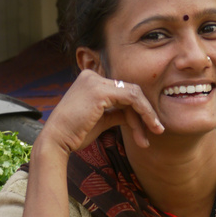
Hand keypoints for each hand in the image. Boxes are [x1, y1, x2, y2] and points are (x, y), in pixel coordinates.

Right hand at [39, 70, 163, 156]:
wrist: (57, 140)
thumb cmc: (76, 133)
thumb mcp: (101, 120)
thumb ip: (117, 113)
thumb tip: (134, 116)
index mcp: (91, 80)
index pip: (122, 91)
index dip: (138, 110)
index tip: (147, 128)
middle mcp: (92, 76)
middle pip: (130, 92)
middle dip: (145, 113)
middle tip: (157, 130)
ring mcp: (96, 81)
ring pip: (133, 94)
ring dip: (146, 116)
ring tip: (154, 133)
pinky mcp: (99, 91)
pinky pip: (131, 99)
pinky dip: (142, 113)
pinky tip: (146, 128)